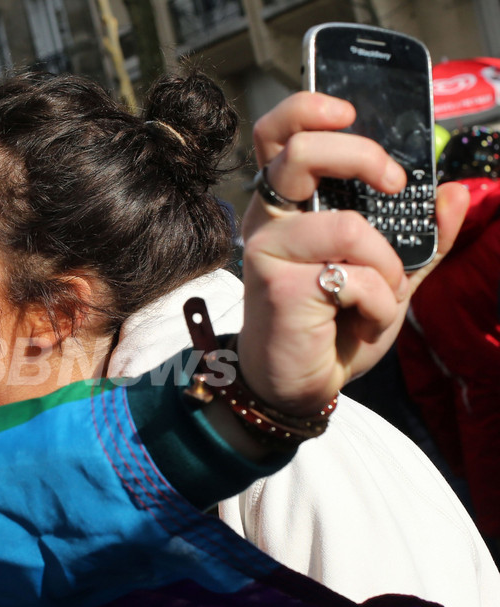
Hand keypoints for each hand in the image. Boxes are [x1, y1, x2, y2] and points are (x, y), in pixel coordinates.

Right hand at [236, 92, 468, 416]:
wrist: (298, 382)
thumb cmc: (332, 325)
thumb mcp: (388, 274)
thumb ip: (421, 237)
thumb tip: (453, 193)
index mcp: (290, 205)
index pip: (277, 135)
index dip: (307, 108)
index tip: (349, 113)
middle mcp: (269, 219)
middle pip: (297, 151)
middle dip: (360, 156)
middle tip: (393, 182)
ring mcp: (268, 251)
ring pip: (348, 226)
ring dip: (386, 266)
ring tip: (381, 295)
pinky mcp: (277, 286)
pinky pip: (354, 276)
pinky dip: (379, 304)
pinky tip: (362, 324)